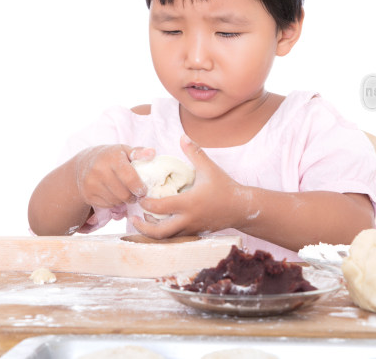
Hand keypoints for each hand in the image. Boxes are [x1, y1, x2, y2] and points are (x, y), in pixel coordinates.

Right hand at [75, 145, 154, 208]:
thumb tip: (152, 153)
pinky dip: (113, 203)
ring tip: (124, 193)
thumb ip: (139, 152)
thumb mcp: (124, 151)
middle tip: (136, 194)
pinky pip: (107, 205)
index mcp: (112, 158)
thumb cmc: (110, 157)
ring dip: (123, 201)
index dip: (140, 188)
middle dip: (133, 197)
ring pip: (116, 201)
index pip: (130, 178)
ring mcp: (92, 183)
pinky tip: (113, 195)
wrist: (83, 164)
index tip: (144, 190)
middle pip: (124, 194)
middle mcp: (100, 170)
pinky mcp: (88, 195)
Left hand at [131, 135, 247, 237]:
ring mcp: (191, 229)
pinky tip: (159, 223)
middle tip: (134, 217)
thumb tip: (182, 136)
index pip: (159, 207)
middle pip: (159, 232)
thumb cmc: (225, 187)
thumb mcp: (209, 168)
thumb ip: (194, 152)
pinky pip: (175, 238)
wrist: (242, 208)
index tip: (139, 196)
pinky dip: (164, 233)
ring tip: (144, 220)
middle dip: (143, 227)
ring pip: (166, 238)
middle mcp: (188, 220)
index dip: (146, 203)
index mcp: (189, 203)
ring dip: (153, 231)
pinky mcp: (195, 234)